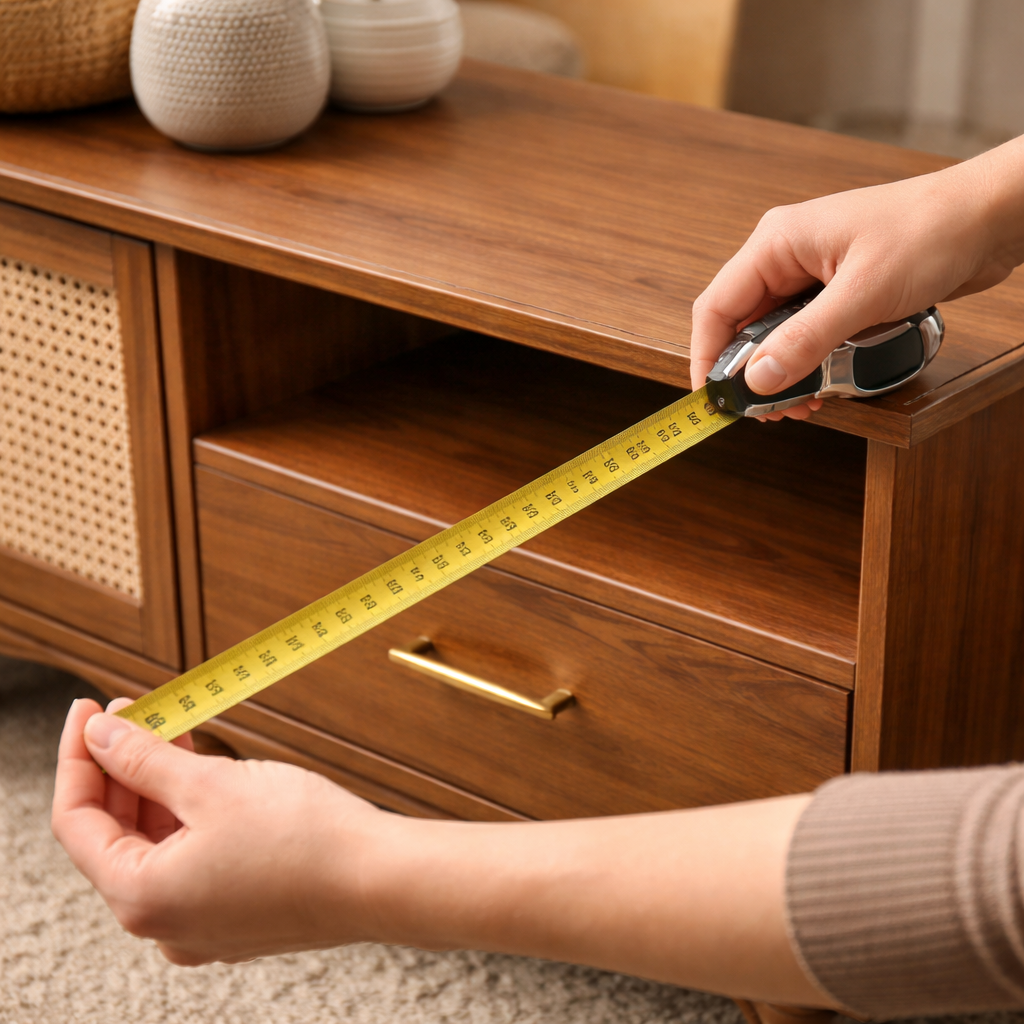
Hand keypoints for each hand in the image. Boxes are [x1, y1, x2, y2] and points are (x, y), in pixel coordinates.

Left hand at [51, 698, 385, 964]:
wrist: (380, 879)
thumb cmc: (306, 839)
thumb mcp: (214, 785)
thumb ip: (147, 760)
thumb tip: (104, 736)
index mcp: (142, 896)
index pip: (77, 821)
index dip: (78, 757)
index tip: (88, 710)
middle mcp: (161, 921)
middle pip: (115, 833)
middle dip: (120, 767)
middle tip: (134, 711)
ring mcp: (199, 921)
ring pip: (156, 844)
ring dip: (156, 786)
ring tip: (172, 730)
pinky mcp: (233, 913)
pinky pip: (189, 858)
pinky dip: (187, 813)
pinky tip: (201, 771)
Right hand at [689, 136, 1023, 419]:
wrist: (989, 218)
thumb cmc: (930, 232)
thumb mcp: (863, 293)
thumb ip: (806, 339)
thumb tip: (759, 379)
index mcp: (777, 243)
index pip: (718, 307)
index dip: (707, 357)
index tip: (712, 399)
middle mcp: (787, 258)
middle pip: (743, 326)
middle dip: (751, 374)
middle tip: (766, 412)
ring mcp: (812, 276)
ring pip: (775, 336)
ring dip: (783, 374)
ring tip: (801, 404)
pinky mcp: (837, 292)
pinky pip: (807, 336)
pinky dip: (809, 364)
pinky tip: (824, 386)